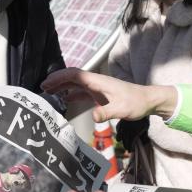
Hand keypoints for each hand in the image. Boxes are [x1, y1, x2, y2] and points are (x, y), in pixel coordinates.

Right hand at [41, 68, 177, 121]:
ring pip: (76, 84)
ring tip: (48, 93)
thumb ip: (107, 112)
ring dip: (62, 87)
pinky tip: (65, 101)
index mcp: (99, 81)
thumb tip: (92, 117)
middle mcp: (96, 82)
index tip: (47, 83)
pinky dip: (71, 95)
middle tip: (42, 88)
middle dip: (57, 81)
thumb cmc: (136, 103)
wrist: (149, 101)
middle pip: (72, 78)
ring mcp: (98, 88)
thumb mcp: (122, 109)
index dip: (60, 77)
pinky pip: (82, 92)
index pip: (75, 75)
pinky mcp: (100, 95)